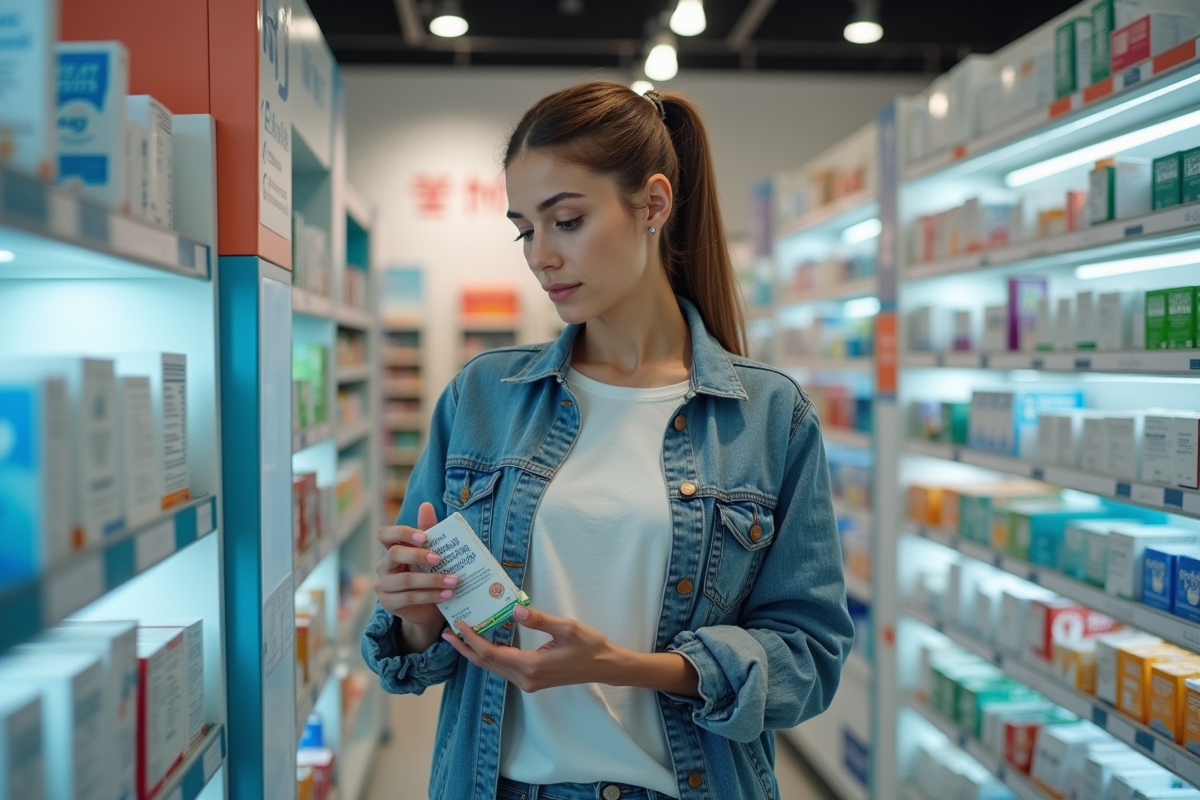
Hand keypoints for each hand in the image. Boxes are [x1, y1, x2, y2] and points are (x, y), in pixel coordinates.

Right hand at [373, 502, 457, 629]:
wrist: (429, 608)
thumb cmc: (429, 575)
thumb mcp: (431, 553)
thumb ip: (429, 530)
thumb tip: (426, 505)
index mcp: (391, 549)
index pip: (384, 534)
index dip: (402, 533)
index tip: (424, 537)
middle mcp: (383, 566)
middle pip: (395, 554)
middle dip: (418, 555)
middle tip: (440, 559)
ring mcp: (382, 586)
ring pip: (405, 580)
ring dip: (432, 580)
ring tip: (454, 581)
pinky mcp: (388, 603)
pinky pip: (409, 597)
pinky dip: (431, 595)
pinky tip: (447, 594)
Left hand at [441, 605, 620, 692]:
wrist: (604, 666)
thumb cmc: (589, 645)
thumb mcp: (567, 628)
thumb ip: (539, 619)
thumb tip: (515, 609)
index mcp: (532, 666)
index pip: (491, 653)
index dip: (472, 639)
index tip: (458, 625)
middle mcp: (526, 678)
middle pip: (486, 664)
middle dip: (465, 648)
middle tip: (446, 632)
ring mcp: (528, 682)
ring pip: (493, 668)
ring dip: (475, 652)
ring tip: (459, 636)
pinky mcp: (532, 681)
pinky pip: (503, 668)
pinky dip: (489, 656)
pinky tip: (484, 643)